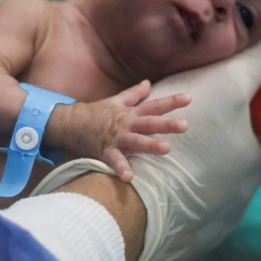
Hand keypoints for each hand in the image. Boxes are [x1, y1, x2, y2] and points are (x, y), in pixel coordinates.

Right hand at [62, 80, 190, 181]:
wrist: (70, 123)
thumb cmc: (96, 113)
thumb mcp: (116, 101)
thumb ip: (134, 94)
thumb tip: (148, 83)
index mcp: (131, 113)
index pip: (154, 106)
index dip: (172, 102)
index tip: (189, 98)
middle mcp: (126, 124)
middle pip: (149, 123)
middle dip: (166, 125)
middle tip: (184, 125)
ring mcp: (116, 138)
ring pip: (136, 141)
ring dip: (150, 145)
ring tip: (166, 149)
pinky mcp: (105, 151)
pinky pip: (114, 161)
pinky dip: (121, 168)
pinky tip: (129, 178)